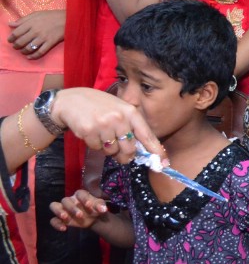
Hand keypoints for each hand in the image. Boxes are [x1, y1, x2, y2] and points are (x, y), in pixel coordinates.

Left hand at [8, 10, 64, 58]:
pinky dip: (33, 56)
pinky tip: (29, 57)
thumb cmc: (51, 16)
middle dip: (16, 46)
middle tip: (16, 47)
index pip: (16, 32)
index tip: (10, 40)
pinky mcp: (50, 43)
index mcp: (31, 23)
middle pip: (21, 41)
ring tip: (22, 52)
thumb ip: (23, 19)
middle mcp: (35, 31)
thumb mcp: (36, 14)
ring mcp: (43, 38)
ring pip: (29, 48)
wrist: (68, 19)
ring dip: (23, 51)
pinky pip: (40, 52)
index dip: (11, 38)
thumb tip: (10, 24)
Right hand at [50, 189, 107, 230]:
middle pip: (65, 200)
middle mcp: (70, 200)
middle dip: (72, 208)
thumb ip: (101, 206)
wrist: (93, 218)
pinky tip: (64, 229)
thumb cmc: (95, 209)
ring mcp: (63, 209)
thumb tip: (103, 209)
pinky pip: (53, 220)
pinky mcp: (60, 218)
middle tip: (80, 215)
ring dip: (58, 211)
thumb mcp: (100, 206)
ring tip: (65, 218)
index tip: (89, 205)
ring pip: (54, 206)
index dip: (84, 199)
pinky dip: (56, 224)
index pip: (79, 193)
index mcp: (80, 195)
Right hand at [51, 87, 165, 165]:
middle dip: (125, 155)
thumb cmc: (99, 106)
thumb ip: (131, 127)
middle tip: (119, 153)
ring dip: (107, 148)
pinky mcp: (89, 131)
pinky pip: (97, 148)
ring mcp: (104, 124)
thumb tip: (141, 150)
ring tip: (101, 134)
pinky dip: (94, 144)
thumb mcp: (120, 110)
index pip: (147, 135)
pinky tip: (91, 132)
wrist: (70, 100)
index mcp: (131, 112)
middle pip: (129, 149)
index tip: (163, 163)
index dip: (156, 150)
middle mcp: (120, 118)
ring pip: (112, 151)